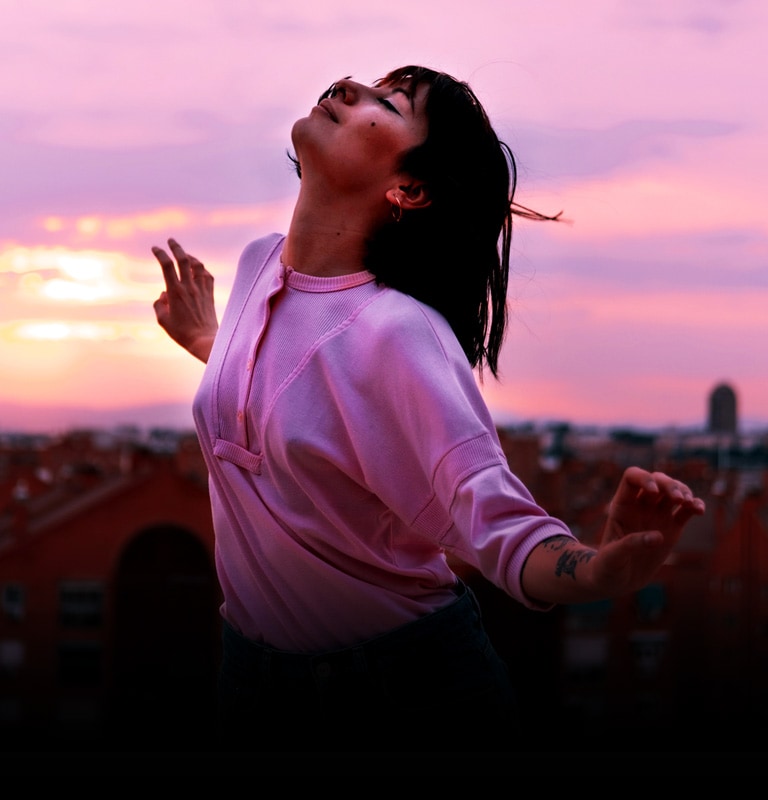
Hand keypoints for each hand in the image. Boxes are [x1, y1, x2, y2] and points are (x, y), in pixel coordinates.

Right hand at [152, 238, 217, 362]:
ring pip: (198, 266)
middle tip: (171, 241)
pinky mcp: (210, 295)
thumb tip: (163, 294)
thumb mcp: (163, 320)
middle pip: (184, 259)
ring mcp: (202, 290)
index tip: (155, 248)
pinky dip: (202, 269)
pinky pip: (207, 276)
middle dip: (176, 247)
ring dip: (190, 257)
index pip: (167, 265)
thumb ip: (159, 304)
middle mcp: (189, 288)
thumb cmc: (182, 333)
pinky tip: (198, 269)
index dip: (160, 254)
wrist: (205, 341)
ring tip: (185, 254)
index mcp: (175, 292)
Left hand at [588, 467, 705, 595]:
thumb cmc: (607, 566)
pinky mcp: (671, 528)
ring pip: (672, 492)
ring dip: (684, 491)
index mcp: (622, 506)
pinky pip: (685, 511)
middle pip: (656, 480)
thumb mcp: (612, 557)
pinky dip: (694, 506)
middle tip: (679, 499)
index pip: (632, 478)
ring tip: (690, 504)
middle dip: (669, 484)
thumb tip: (658, 537)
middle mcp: (640, 506)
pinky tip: (699, 510)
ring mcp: (656, 516)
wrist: (616, 581)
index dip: (644, 478)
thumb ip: (630, 544)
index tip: (654, 492)